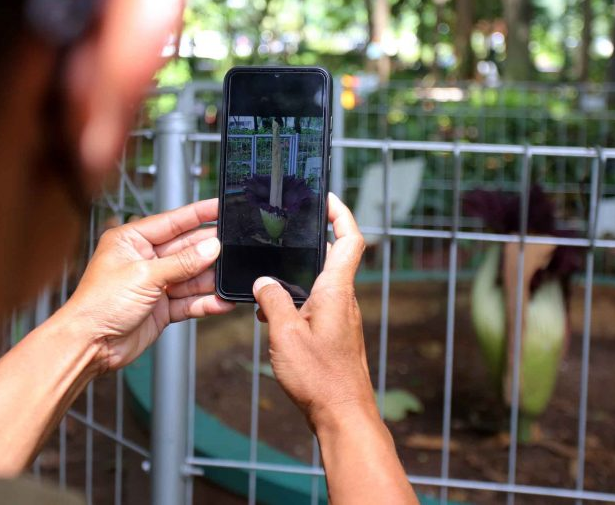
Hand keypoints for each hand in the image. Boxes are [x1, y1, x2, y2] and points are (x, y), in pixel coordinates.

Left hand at [60, 198, 233, 373]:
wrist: (89, 345)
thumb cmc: (98, 304)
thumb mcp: (144, 276)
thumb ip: (181, 263)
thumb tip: (210, 248)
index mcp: (131, 240)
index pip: (172, 222)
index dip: (198, 214)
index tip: (221, 206)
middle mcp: (144, 259)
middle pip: (185, 249)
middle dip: (208, 250)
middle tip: (234, 247)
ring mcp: (154, 284)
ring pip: (191, 276)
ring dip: (210, 279)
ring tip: (231, 277)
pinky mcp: (162, 308)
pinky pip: (189, 301)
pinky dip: (205, 302)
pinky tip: (221, 301)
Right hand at [252, 193, 373, 429]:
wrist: (342, 415)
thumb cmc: (320, 377)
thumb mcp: (285, 333)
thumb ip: (272, 300)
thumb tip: (264, 281)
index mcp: (336, 290)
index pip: (350, 238)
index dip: (341, 212)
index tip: (326, 198)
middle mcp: (344, 299)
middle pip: (333, 257)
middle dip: (311, 242)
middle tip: (286, 232)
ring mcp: (342, 317)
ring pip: (321, 283)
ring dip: (298, 277)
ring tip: (269, 279)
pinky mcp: (335, 334)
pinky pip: (316, 305)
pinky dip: (297, 301)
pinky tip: (273, 316)